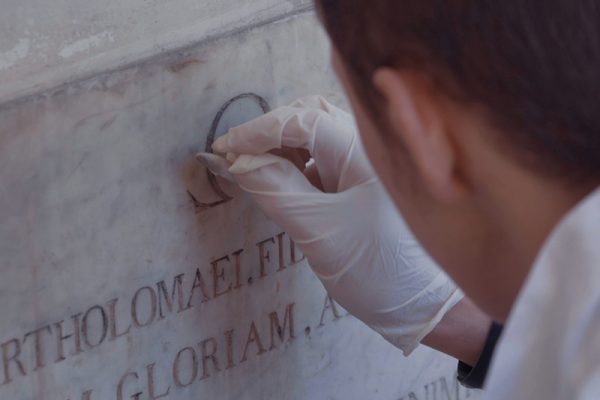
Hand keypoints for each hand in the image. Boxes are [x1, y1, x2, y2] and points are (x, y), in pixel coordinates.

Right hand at [198, 96, 462, 354]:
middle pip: (311, 119)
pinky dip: (293, 167)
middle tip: (237, 154)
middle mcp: (367, 150)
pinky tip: (277, 183)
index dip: (260, 130)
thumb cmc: (374, 269)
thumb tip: (239, 162)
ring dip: (280, 149)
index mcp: (365, 154)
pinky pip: (319, 163)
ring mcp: (363, 167)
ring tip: (252, 170)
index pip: (304, 120)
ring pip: (314, 140)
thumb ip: (277, 191)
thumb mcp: (318, 231)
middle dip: (271, 133)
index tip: (226, 148)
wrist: (415, 304)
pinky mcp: (357, 185)